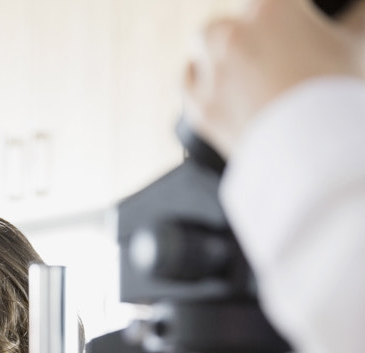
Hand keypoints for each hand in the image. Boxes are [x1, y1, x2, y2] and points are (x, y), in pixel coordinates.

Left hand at [183, 0, 364, 156]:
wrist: (313, 155)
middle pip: (230, 23)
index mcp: (271, 6)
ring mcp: (211, 71)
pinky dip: (199, 81)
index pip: (271, 5)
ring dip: (216, 51)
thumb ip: (356, 17)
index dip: (282, 18)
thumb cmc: (338, 94)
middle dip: (245, 34)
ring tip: (244, 70)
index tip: (288, 33)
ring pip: (203, 43)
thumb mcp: (357, 45)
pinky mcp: (199, 106)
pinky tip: (219, 87)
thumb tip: (358, 10)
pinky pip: (187, 82)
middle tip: (269, 53)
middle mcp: (232, 34)